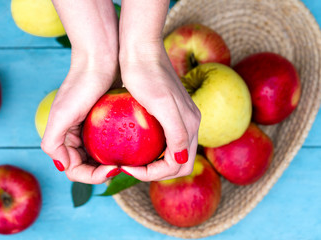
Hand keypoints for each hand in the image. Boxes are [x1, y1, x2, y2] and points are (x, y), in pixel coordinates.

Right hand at [41, 57, 119, 183]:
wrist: (100, 57)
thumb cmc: (81, 84)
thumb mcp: (62, 114)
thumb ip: (53, 143)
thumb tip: (63, 166)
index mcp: (62, 137)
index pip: (74, 170)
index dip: (91, 176)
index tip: (113, 168)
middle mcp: (75, 135)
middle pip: (87, 166)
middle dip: (102, 172)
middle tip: (121, 167)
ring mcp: (90, 129)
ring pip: (100, 156)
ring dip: (110, 163)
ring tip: (128, 162)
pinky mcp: (105, 120)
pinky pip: (111, 142)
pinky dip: (119, 149)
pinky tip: (132, 148)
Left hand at [119, 42, 200, 181]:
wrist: (140, 48)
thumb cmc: (145, 74)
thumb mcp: (160, 104)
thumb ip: (177, 132)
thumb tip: (180, 159)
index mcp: (189, 125)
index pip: (179, 165)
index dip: (154, 173)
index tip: (130, 168)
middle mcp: (190, 123)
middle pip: (180, 163)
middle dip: (157, 172)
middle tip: (131, 169)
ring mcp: (181, 117)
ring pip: (174, 152)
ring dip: (156, 163)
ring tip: (133, 161)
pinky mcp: (171, 111)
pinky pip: (167, 139)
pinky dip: (154, 150)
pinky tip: (136, 145)